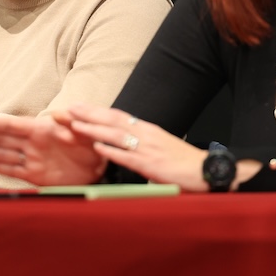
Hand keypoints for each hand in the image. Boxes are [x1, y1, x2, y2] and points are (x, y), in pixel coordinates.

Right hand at [0, 113, 105, 186]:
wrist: (103, 167)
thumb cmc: (95, 145)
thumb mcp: (87, 132)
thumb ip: (73, 123)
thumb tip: (57, 114)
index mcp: (43, 131)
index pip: (14, 125)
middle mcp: (34, 144)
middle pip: (2, 139)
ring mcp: (33, 159)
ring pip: (3, 153)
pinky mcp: (36, 176)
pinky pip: (12, 170)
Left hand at [67, 105, 209, 191]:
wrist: (206, 169)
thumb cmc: (183, 161)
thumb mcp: (160, 146)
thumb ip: (141, 143)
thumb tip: (123, 142)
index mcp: (148, 129)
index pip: (118, 116)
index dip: (97, 111)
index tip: (80, 106)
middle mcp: (146, 134)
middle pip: (113, 120)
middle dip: (89, 114)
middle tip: (69, 108)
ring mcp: (148, 149)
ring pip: (116, 135)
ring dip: (94, 129)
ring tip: (75, 125)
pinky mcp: (152, 165)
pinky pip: (128, 157)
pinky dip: (112, 151)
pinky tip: (98, 148)